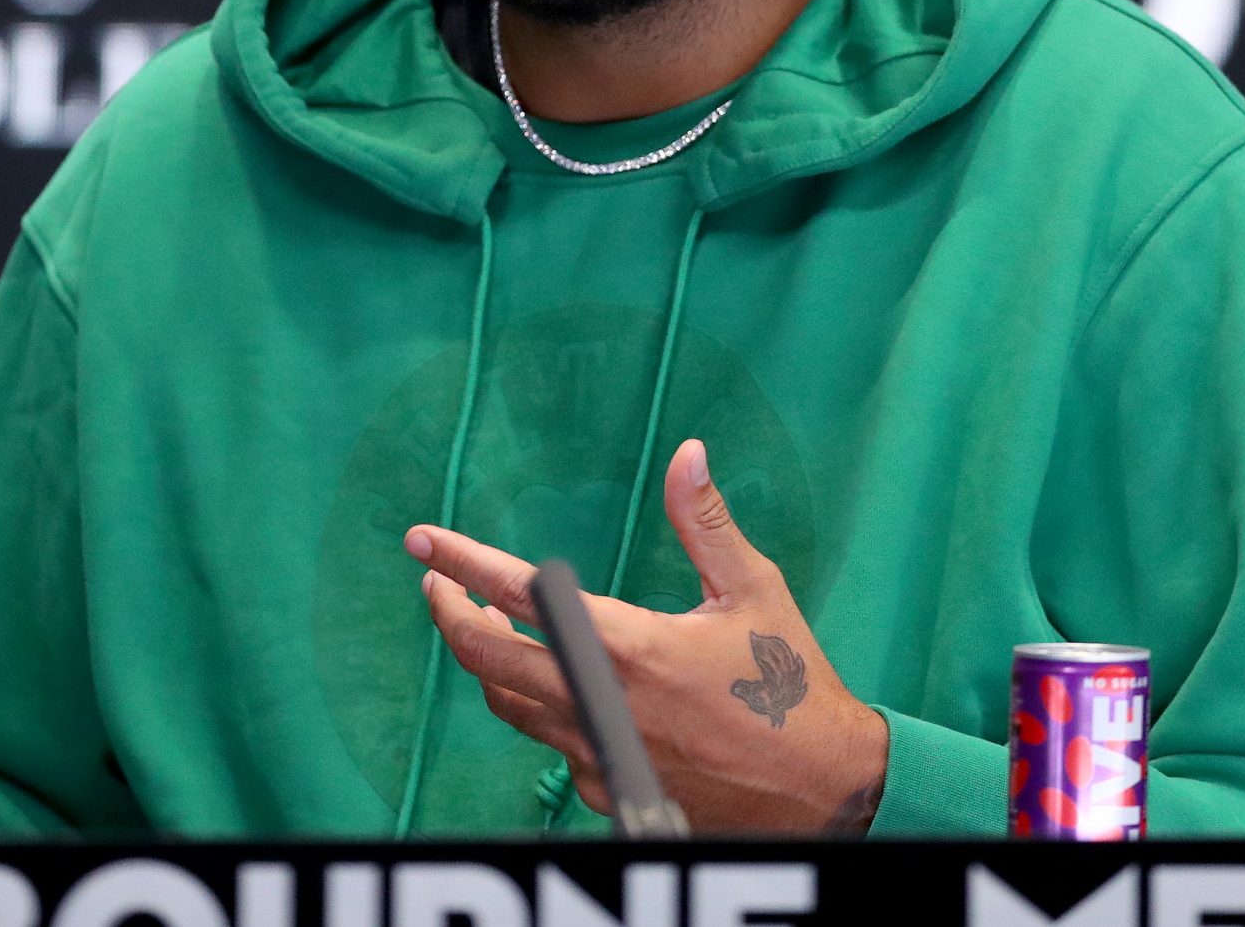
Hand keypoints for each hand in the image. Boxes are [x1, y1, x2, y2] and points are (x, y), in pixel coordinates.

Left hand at [406, 438, 887, 834]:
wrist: (821, 790)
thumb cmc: (790, 685)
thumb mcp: (755, 590)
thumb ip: (705, 522)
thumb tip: (687, 454)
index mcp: (628, 646)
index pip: (519, 594)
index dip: (462, 562)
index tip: (423, 541)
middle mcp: (600, 702)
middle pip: (484, 657)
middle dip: (447, 613)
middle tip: (434, 583)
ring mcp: (598, 752)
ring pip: (508, 702)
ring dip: (486, 659)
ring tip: (483, 622)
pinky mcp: (607, 785)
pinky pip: (548, 741)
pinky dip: (535, 704)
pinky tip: (548, 681)